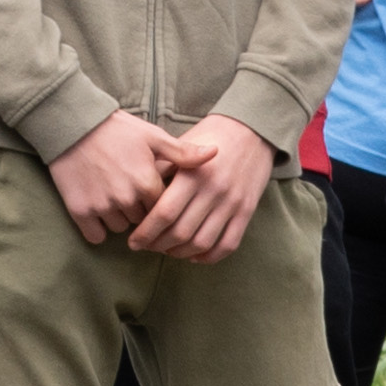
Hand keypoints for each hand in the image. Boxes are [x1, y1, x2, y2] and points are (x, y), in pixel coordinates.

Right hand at [48, 111, 174, 243]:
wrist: (73, 124)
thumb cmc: (116, 129)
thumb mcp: (152, 136)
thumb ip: (183, 152)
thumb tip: (216, 153)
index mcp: (146, 181)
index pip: (163, 209)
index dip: (157, 200)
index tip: (150, 189)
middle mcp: (125, 198)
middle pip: (142, 220)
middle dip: (139, 209)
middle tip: (129, 189)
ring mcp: (101, 206)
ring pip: (120, 228)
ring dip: (119, 218)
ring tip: (112, 195)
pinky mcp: (80, 211)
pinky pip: (96, 236)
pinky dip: (98, 228)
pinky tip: (98, 210)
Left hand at [127, 115, 272, 261]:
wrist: (251, 128)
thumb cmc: (210, 136)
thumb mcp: (182, 145)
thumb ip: (161, 168)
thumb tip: (135, 193)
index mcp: (193, 172)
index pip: (164, 213)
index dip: (146, 233)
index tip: (134, 241)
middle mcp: (213, 190)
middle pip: (181, 232)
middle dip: (158, 246)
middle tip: (147, 247)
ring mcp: (232, 203)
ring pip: (202, 243)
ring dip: (181, 253)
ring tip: (168, 250)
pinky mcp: (247, 211)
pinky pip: (228, 244)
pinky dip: (209, 256)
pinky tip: (195, 255)